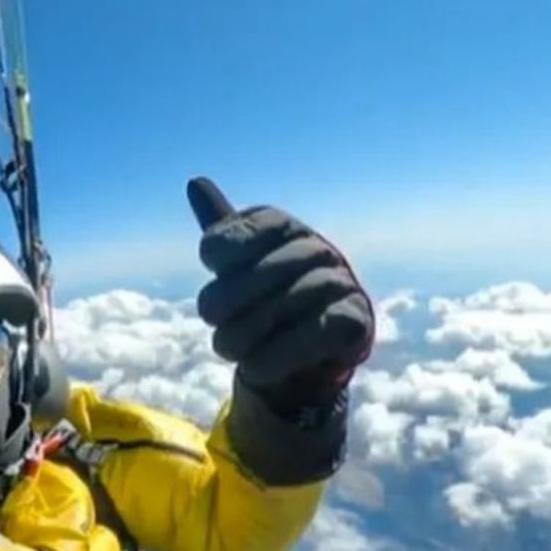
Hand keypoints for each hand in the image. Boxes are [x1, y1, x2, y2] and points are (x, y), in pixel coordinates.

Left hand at [187, 177, 374, 403]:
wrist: (311, 355)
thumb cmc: (268, 301)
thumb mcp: (240, 265)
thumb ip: (223, 232)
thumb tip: (195, 182)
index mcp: (282, 226)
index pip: (227, 238)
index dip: (216, 261)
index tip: (219, 273)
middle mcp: (315, 248)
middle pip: (247, 279)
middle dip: (221, 309)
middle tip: (217, 324)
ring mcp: (340, 283)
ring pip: (275, 311)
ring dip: (242, 341)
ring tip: (234, 350)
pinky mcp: (356, 322)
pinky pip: (307, 338)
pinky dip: (274, 358)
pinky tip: (255, 367)